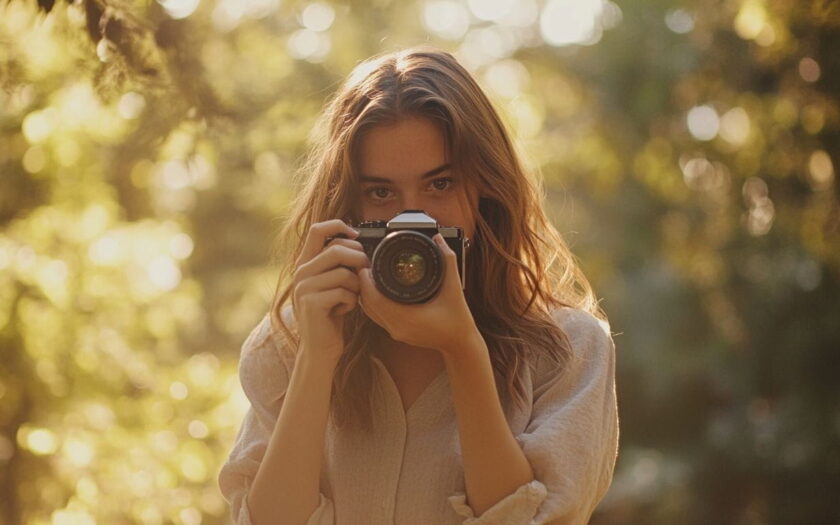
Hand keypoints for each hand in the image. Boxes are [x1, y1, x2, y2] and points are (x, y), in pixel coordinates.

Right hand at [291, 219, 369, 364]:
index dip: (339, 225)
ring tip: (352, 297)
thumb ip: (338, 264)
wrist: (319, 348)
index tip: (356, 235)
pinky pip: (343, 292)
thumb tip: (358, 243)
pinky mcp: (311, 303)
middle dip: (359, 260)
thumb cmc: (331, 315)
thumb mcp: (333, 284)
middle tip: (365, 273)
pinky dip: (351, 301)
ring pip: (343, 272)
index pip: (317, 229)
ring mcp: (304, 287)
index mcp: (305, 263)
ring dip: (356, 286)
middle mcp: (301, 272)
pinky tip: (344, 310)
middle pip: (337, 249)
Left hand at [358, 233, 477, 357]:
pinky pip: (376, 317)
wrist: (460, 343)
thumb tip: (439, 239)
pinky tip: (376, 290)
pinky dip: (372, 303)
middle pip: (367, 304)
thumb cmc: (458, 319)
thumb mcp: (454, 287)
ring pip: (369, 312)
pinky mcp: (397, 333)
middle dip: (362, 284)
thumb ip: (448, 261)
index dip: (366, 280)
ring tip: (369, 275)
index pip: (374, 298)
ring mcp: (395, 332)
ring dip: (366, 294)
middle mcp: (397, 327)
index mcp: (407, 317)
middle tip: (365, 265)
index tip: (366, 264)